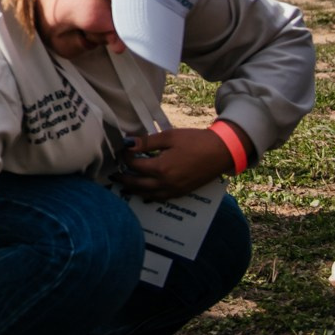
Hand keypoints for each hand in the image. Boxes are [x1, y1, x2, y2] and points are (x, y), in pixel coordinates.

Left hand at [118, 127, 235, 199]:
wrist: (221, 152)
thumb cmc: (195, 141)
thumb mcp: (169, 137)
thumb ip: (147, 142)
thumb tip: (127, 143)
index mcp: (161, 168)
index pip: (135, 165)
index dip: (126, 157)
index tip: (123, 150)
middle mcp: (165, 183)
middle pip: (137, 184)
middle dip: (124, 179)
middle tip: (113, 176)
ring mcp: (174, 190)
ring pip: (148, 194)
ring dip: (134, 191)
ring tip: (124, 187)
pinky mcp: (182, 192)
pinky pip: (161, 198)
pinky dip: (150, 196)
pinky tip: (145, 194)